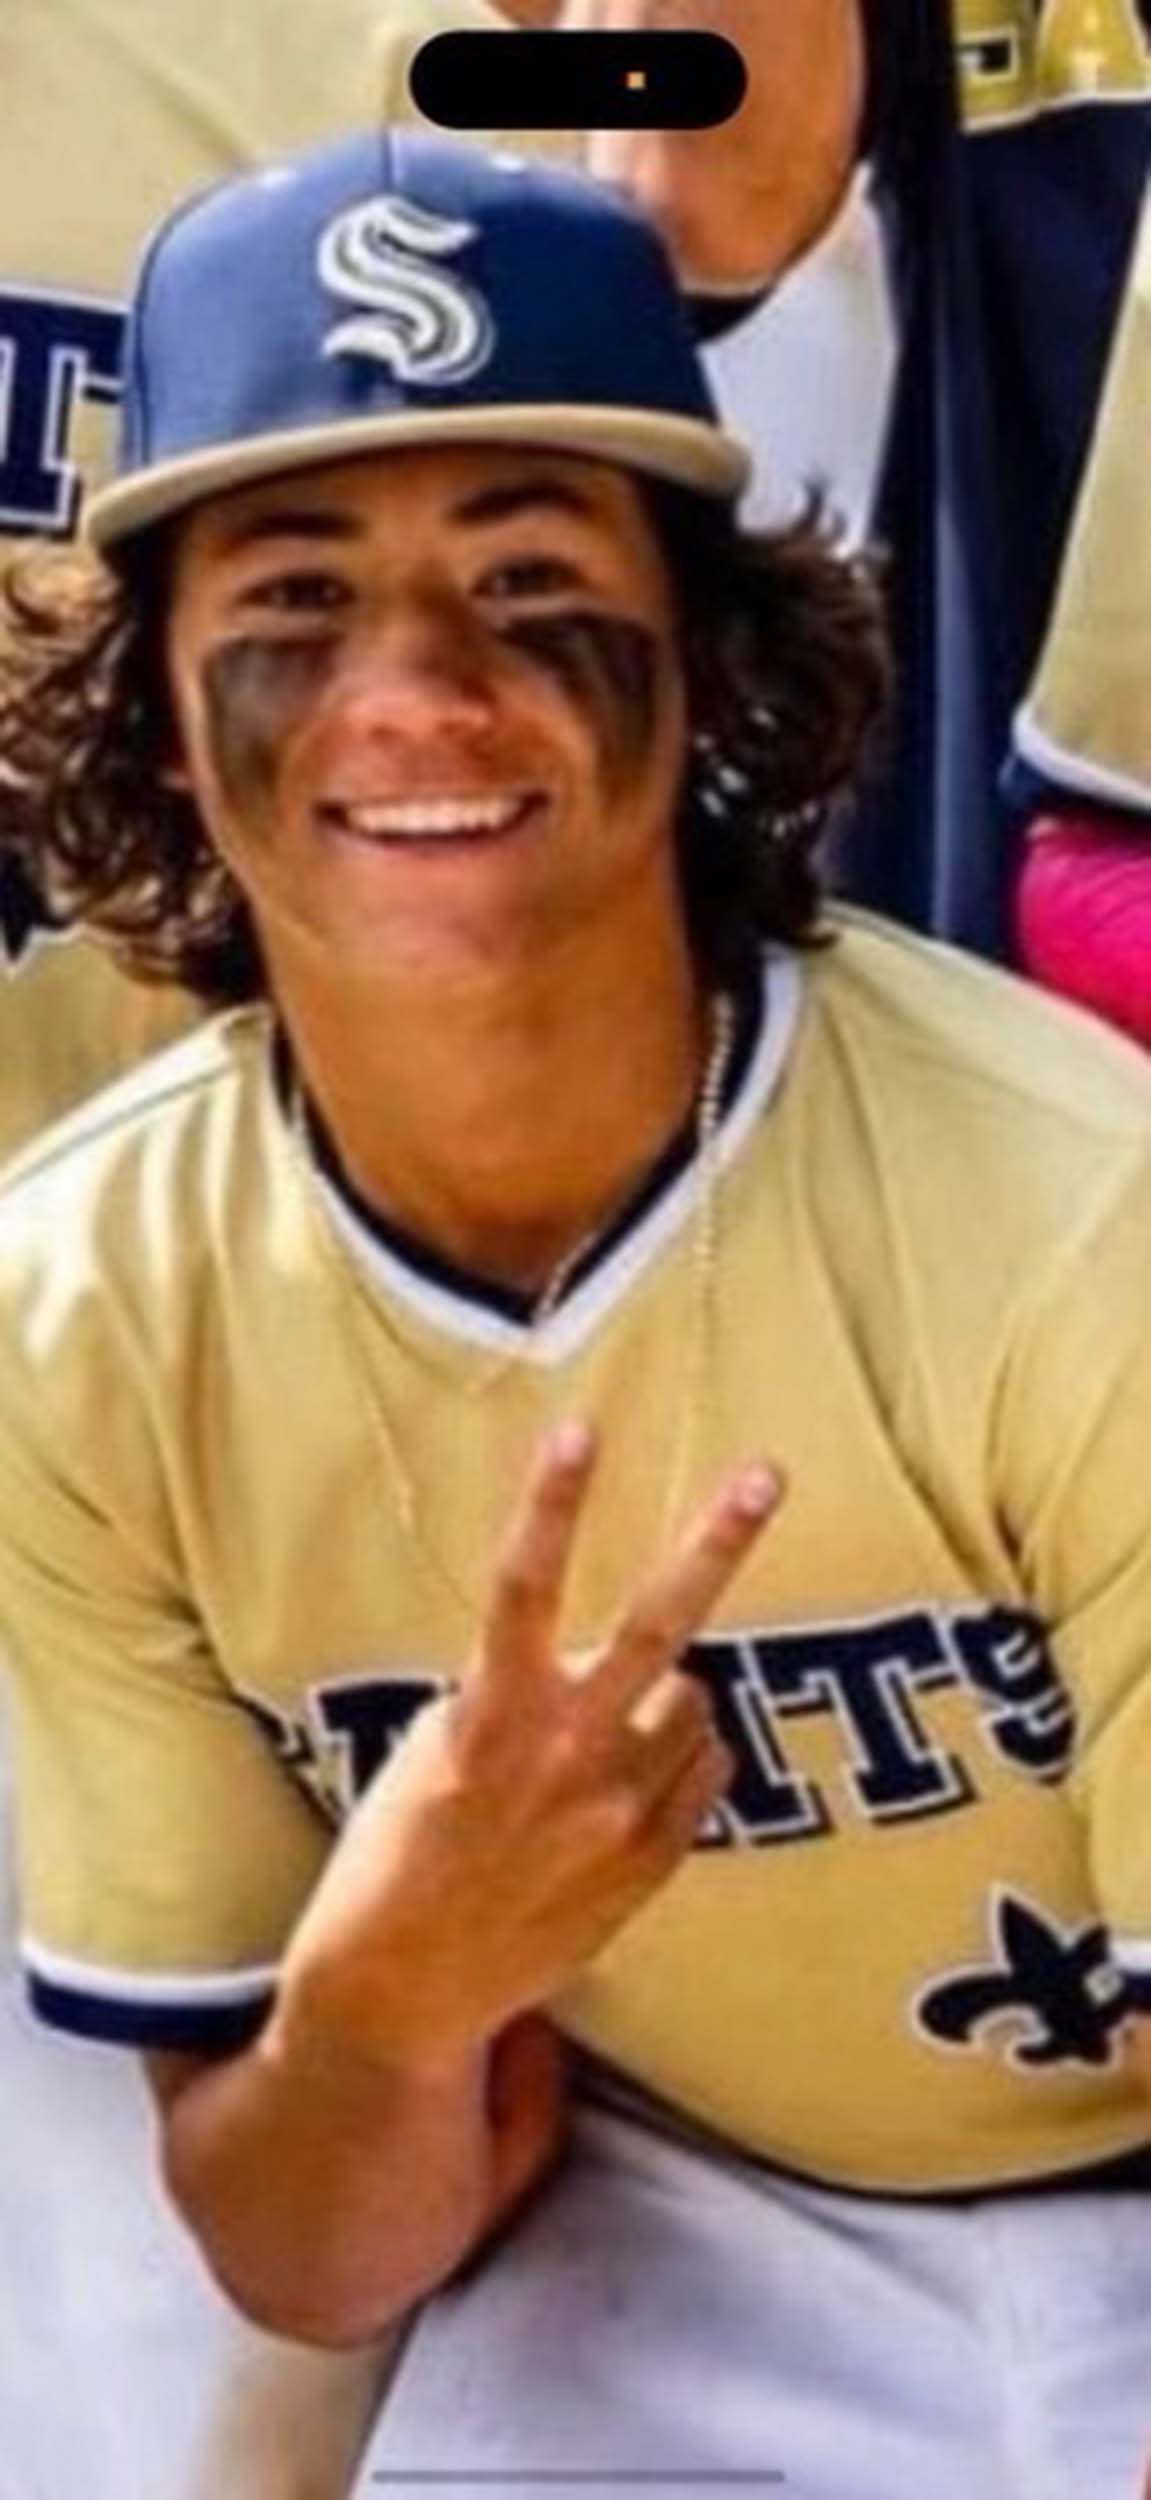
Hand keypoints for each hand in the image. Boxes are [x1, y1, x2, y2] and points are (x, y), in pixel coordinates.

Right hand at [281, 1423, 780, 2066]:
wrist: (403, 1988)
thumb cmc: (398, 1853)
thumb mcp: (431, 1750)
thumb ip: (510, 1695)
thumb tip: (589, 1659)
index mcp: (491, 1715)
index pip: (523, 1585)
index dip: (551, 1503)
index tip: (580, 1428)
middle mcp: (566, 1754)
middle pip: (660, 1625)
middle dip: (716, 1541)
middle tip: (767, 1473)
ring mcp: (619, 1811)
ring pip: (694, 1703)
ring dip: (670, 1697)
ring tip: (613, 1734)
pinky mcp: (651, 1864)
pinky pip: (705, 1773)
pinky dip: (683, 1759)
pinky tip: (634, 1784)